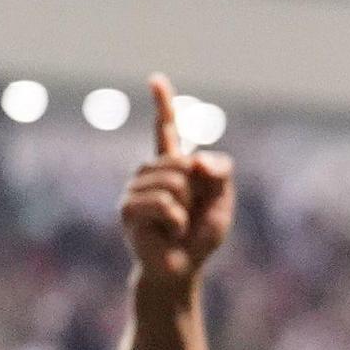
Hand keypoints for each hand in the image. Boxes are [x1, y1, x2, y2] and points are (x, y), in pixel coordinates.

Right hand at [119, 74, 234, 286]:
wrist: (182, 270)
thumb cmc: (200, 237)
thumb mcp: (222, 202)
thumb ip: (219, 173)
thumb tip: (195, 159)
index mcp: (173, 167)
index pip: (166, 129)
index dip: (163, 104)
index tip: (156, 79)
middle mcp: (150, 173)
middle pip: (183, 161)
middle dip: (196, 190)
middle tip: (189, 214)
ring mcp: (135, 189)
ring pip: (173, 182)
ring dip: (185, 208)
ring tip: (177, 225)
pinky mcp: (128, 209)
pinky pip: (163, 204)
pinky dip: (176, 220)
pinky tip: (170, 232)